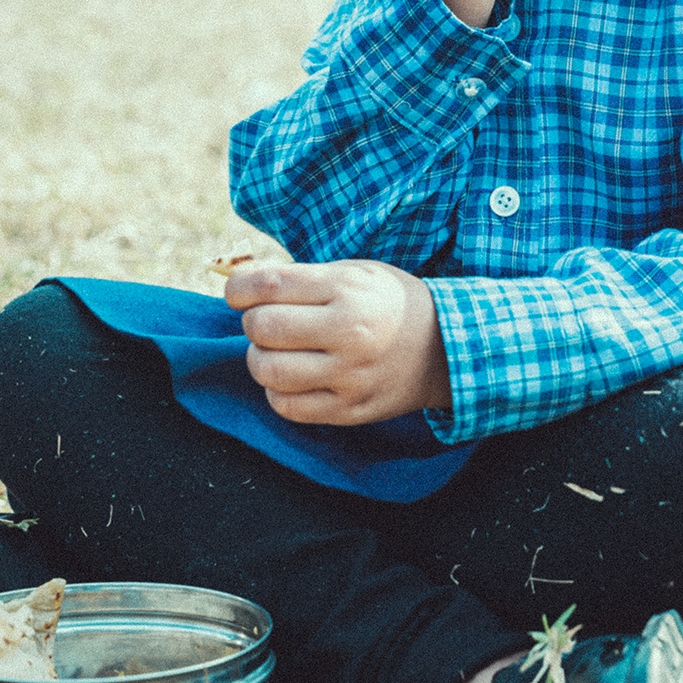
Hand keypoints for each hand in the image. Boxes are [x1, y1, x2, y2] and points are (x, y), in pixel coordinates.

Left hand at [225, 258, 451, 424]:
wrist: (446, 348)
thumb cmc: (388, 302)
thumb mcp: (354, 272)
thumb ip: (301, 278)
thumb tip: (240, 286)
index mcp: (348, 288)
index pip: (269, 285)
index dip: (238, 288)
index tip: (237, 292)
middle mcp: (348, 332)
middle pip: (263, 328)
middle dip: (252, 322)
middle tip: (265, 321)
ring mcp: (349, 375)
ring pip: (269, 371)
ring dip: (259, 358)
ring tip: (275, 350)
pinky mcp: (348, 410)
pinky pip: (287, 407)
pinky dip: (276, 390)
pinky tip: (291, 377)